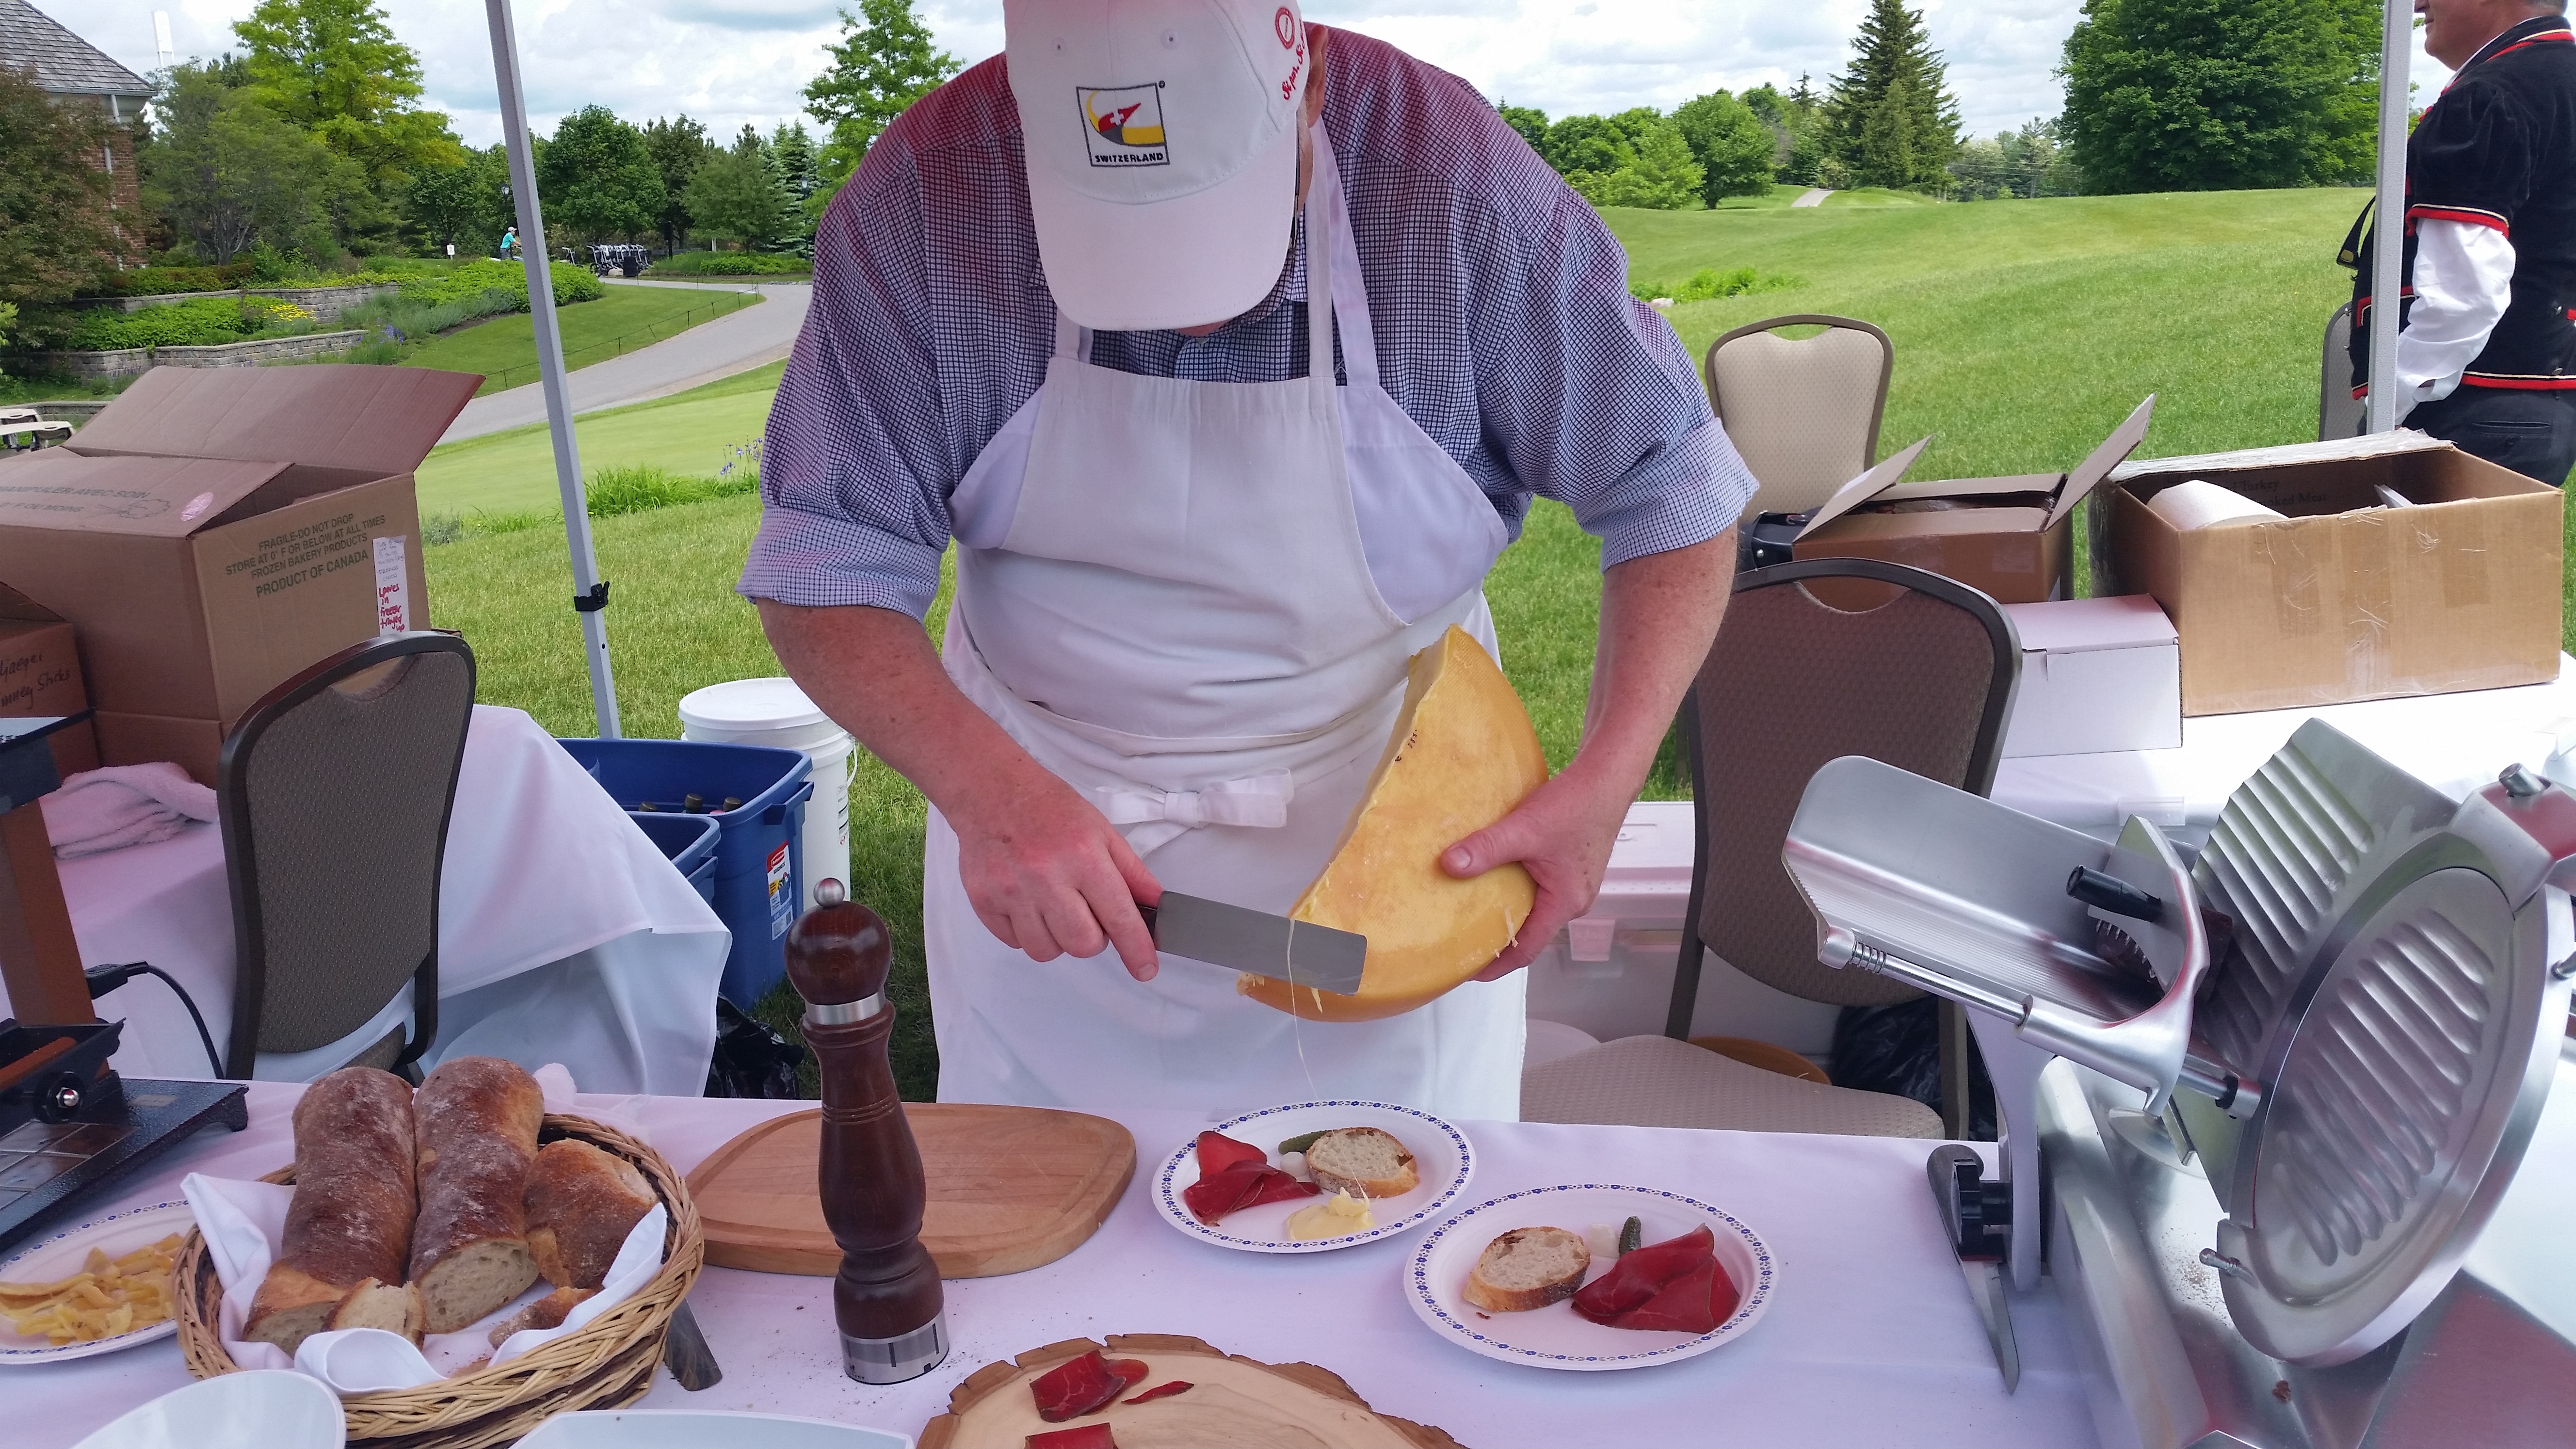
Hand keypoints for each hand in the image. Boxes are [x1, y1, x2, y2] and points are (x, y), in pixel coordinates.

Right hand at [950, 765, 1164, 980]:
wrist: (990, 791)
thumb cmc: (1047, 807)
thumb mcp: (1101, 830)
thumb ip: (1131, 872)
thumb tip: (1155, 905)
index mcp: (1083, 856)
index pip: (1119, 917)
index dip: (1136, 949)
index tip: (1145, 969)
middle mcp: (1046, 876)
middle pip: (1082, 945)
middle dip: (1091, 938)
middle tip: (1085, 911)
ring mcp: (1011, 891)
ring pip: (1046, 951)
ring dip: (1057, 938)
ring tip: (1053, 905)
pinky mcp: (984, 901)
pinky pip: (1015, 943)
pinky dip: (1027, 931)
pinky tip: (1028, 902)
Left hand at [1439, 761, 1633, 981]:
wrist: (1606, 777)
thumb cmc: (1578, 803)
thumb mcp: (1524, 828)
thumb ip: (1486, 848)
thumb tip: (1449, 865)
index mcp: (1565, 903)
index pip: (1527, 949)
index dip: (1496, 963)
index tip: (1468, 971)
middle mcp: (1573, 900)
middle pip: (1530, 932)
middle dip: (1497, 938)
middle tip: (1462, 940)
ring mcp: (1573, 884)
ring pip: (1534, 908)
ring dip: (1506, 910)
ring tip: (1471, 910)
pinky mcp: (1569, 867)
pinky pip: (1538, 889)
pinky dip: (1515, 889)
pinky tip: (1495, 876)